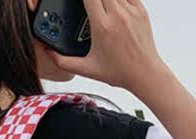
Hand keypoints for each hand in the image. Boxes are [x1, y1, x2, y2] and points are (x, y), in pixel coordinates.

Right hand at [50, 0, 166, 94]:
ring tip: (100, 7)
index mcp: (102, 26)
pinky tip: (114, 6)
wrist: (144, 73)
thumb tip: (51, 54)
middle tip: (88, 5)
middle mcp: (117, 15)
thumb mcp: (88, 69)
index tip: (76, 1)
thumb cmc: (120, 72)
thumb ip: (65, 62)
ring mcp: (130, 10)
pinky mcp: (141, 10)